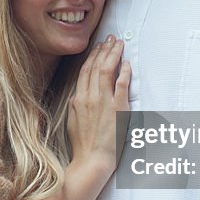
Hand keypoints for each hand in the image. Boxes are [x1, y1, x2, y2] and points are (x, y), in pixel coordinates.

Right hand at [67, 35, 130, 171]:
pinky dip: (124, 71)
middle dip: (104, 50)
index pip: (85, 71)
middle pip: (96, 66)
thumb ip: (76, 105)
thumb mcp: (73, 121)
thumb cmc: (83, 144)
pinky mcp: (118, 108)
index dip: (93, 56)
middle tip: (111, 39)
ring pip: (107, 70)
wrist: (92, 160)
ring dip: (114, 55)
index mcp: (78, 99)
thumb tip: (77, 96)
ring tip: (119, 44)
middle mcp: (89, 97)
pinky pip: (121, 84)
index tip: (98, 47)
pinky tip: (127, 63)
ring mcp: (103, 101)